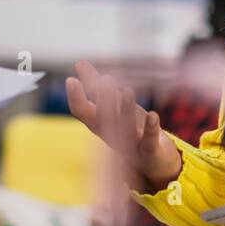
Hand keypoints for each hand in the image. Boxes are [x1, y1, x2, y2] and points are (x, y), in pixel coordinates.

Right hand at [65, 60, 181, 190]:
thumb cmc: (128, 128)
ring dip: (126, 111)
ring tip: (128, 90)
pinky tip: (154, 115)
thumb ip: (95, 85)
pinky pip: (149, 142)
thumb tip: (78, 63)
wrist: (150, 162)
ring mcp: (129, 145)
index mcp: (99, 123)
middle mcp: (111, 134)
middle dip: (104, 101)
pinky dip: (151, 129)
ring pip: (125, 129)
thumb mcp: (112, 105)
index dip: (75, 98)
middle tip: (107, 79)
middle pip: (104, 119)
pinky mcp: (149, 152)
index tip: (71, 80)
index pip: (82, 112)